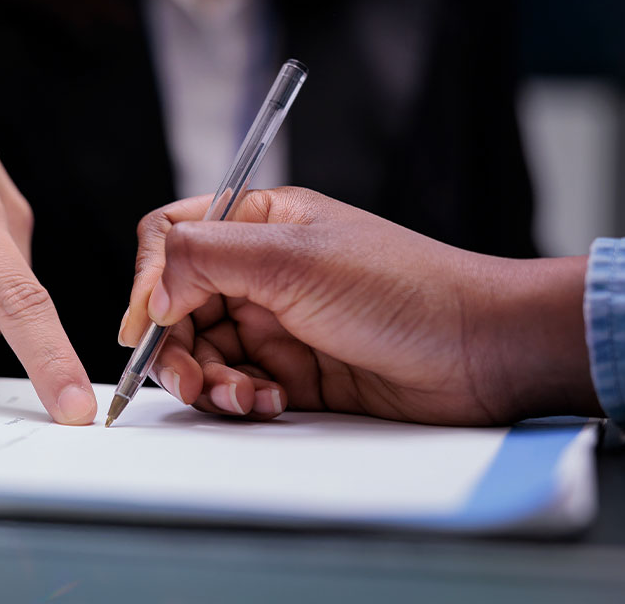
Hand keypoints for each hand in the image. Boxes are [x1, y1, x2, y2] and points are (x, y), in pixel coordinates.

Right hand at [119, 187, 601, 424]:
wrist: (481, 353)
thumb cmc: (406, 289)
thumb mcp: (297, 259)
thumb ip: (207, 259)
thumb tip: (148, 290)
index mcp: (260, 221)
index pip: (173, 238)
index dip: (149, 280)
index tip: (144, 324)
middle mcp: (263, 269)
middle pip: (177, 305)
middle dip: (175, 346)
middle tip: (190, 378)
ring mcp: (278, 322)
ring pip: (204, 352)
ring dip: (209, 379)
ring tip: (243, 395)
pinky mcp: (295, 372)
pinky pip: (238, 386)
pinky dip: (240, 399)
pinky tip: (269, 402)